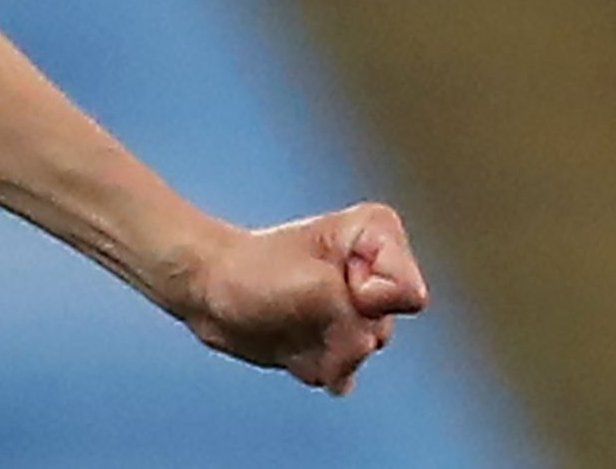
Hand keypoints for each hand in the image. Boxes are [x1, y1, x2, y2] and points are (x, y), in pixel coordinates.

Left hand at [176, 202, 429, 394]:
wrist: (208, 289)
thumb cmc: (254, 272)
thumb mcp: (318, 291)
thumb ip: (359, 328)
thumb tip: (346, 381)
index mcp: (377, 233)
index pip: (407, 293)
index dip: (366, 297)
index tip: (326, 277)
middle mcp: (375, 268)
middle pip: (382, 328)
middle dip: (339, 326)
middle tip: (298, 298)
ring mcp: (357, 307)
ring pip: (362, 353)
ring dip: (320, 345)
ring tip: (288, 316)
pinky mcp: (337, 339)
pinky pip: (341, 371)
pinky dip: (310, 362)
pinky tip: (287, 339)